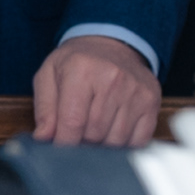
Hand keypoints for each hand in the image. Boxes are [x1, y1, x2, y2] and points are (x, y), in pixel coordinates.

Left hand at [29, 34, 163, 146]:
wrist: (111, 44)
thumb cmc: (77, 63)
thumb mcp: (49, 75)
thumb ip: (44, 108)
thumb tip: (43, 138)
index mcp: (82, 70)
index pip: (72, 122)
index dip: (63, 143)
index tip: (58, 149)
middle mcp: (112, 79)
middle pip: (94, 134)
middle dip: (81, 142)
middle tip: (76, 133)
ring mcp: (136, 92)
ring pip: (116, 140)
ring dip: (102, 145)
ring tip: (93, 130)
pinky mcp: (151, 102)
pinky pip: (138, 140)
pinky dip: (123, 145)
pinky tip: (112, 132)